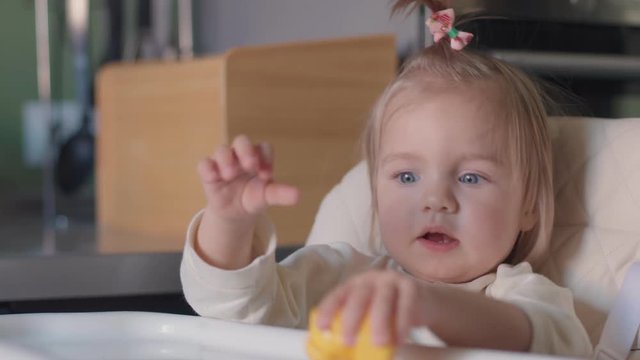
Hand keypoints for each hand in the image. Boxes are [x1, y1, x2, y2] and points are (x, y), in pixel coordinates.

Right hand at [194, 135, 299, 269]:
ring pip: (222, 150)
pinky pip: (204, 164)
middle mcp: (240, 155)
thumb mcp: (267, 197)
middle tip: (250, 165)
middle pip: (241, 140)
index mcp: (258, 157)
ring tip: (231, 175)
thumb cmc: (254, 197)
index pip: (263, 147)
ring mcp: (224, 162)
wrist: (235, 212)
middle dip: (245, 150)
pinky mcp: (209, 172)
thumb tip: (298, 196)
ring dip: (226, 159)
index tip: (267, 175)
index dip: (266, 157)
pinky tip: (215, 177)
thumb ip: (280, 194)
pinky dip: (208, 168)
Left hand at [315, 270, 425, 346]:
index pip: (338, 295)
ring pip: (383, 300)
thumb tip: (335, 351)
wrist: (425, 301)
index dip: (328, 309)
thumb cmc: (391, 311)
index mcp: (355, 284)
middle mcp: (372, 279)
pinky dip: (402, 324)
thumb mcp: (371, 313)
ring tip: (378, 343)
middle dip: (351, 318)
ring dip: (379, 323)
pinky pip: (406, 306)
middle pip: (359, 296)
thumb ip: (356, 324)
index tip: (321, 327)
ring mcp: (392, 280)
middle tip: (348, 341)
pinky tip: (399, 340)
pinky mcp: (411, 287)